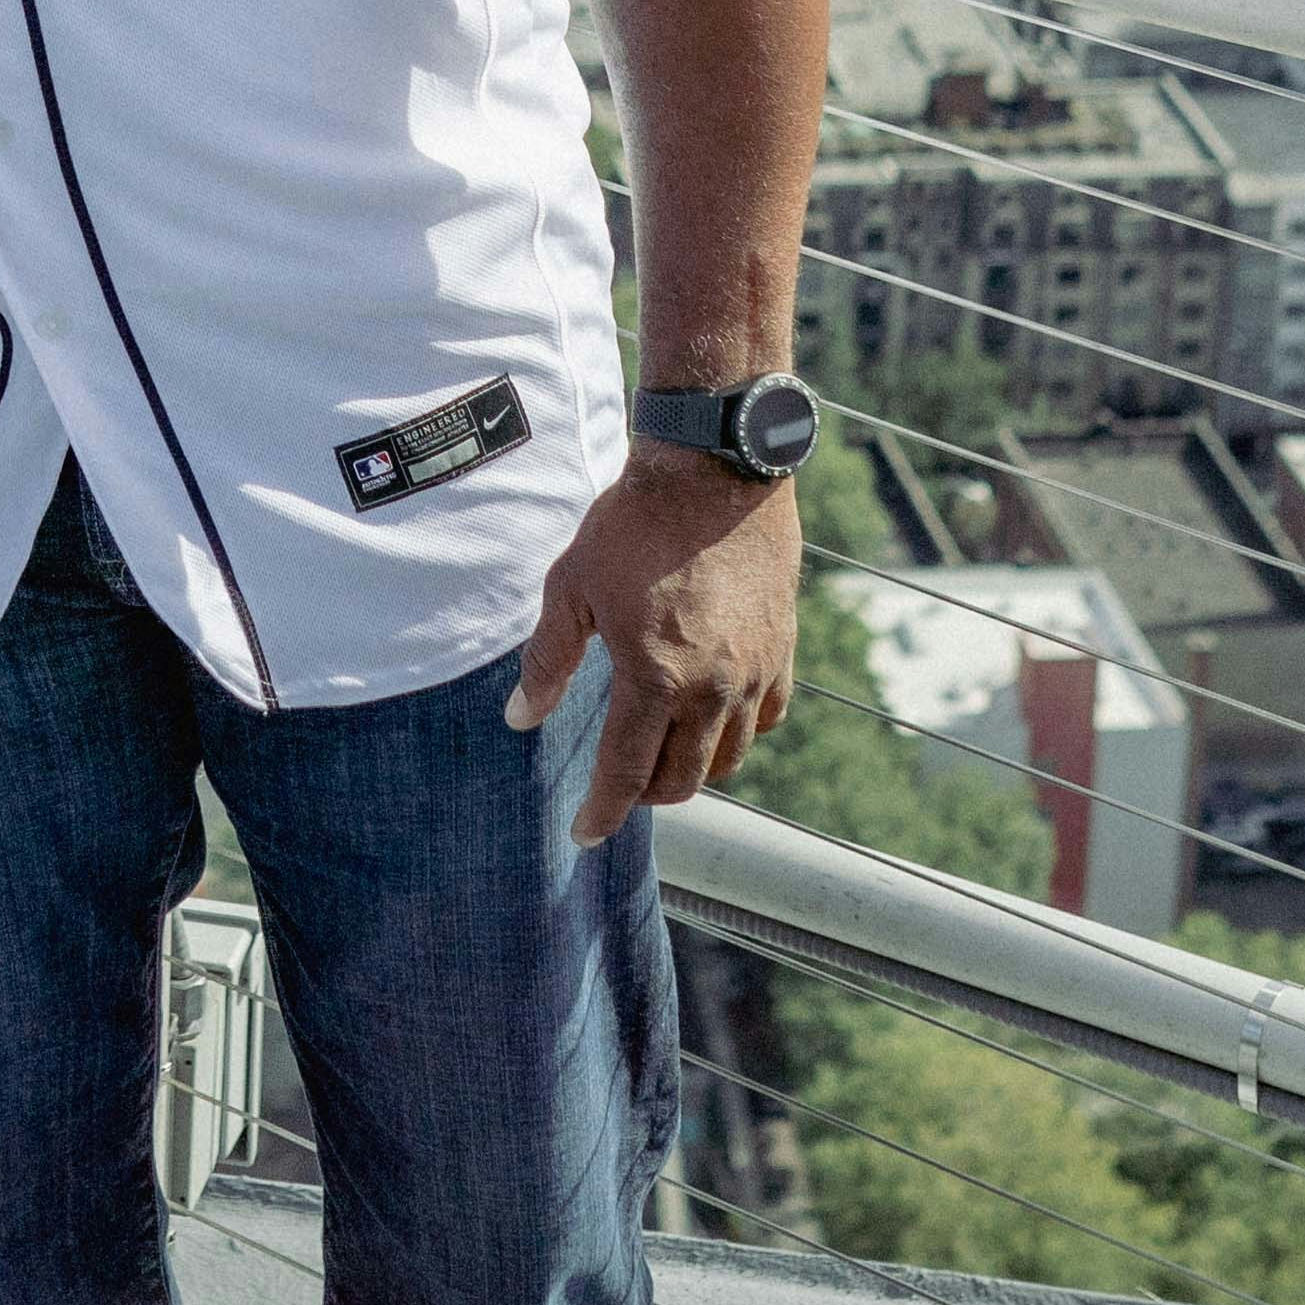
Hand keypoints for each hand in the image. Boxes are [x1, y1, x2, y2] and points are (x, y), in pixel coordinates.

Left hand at [508, 460, 802, 847]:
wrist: (715, 470)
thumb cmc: (633, 524)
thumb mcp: (571, 586)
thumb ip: (547, 660)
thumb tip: (521, 718)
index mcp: (655, 677)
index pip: (627, 773)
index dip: (602, 812)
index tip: (584, 835)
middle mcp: (713, 687)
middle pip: (683, 779)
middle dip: (646, 795)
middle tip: (618, 785)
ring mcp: (756, 671)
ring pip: (728, 758)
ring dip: (692, 769)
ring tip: (661, 754)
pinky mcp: (783, 650)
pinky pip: (765, 719)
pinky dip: (736, 733)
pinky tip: (710, 718)